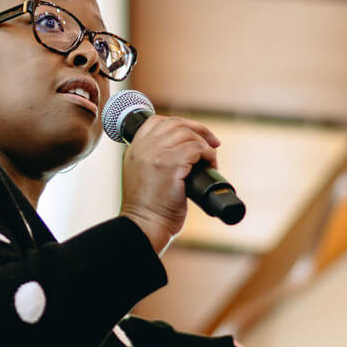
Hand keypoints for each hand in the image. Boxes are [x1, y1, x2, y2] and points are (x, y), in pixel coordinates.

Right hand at [118, 114, 219, 252]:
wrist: (144, 225)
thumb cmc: (147, 209)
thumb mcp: (141, 176)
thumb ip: (152, 160)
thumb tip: (181, 151)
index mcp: (134, 149)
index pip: (155, 121)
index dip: (178, 124)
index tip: (193, 135)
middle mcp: (143, 148)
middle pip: (175, 123)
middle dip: (198, 129)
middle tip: (212, 142)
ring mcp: (156, 154)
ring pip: (187, 134)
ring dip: (204, 144)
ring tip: (210, 160)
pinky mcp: (171, 164)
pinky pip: (196, 148)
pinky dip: (208, 154)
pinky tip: (210, 165)